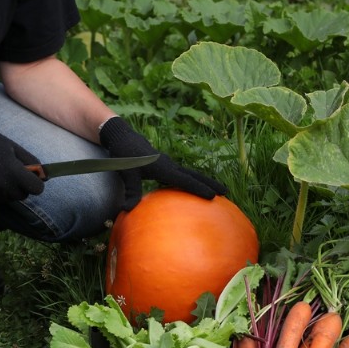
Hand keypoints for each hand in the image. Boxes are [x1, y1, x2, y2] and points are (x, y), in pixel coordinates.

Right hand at [0, 123, 44, 201]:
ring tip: (0, 173)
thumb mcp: (14, 147)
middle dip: (22, 186)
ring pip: (10, 198)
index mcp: (14, 172)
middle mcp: (4, 185)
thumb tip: (45, 176)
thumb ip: (31, 162)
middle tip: (13, 173)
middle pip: (23, 195)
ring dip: (10, 189)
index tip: (32, 178)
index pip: (37, 189)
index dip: (36, 183)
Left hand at [99, 116, 226, 209]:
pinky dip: (193, 181)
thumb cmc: (124, 155)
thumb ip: (130, 191)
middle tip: (225, 192)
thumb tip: (127, 209)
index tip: (213, 196)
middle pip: (194, 175)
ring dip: (204, 181)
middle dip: (209, 183)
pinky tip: (196, 189)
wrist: (122, 138)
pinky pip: (183, 175)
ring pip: (190, 174)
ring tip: (217, 192)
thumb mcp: (126, 174)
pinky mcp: (166, 166)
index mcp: (163, 167)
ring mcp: (169, 165)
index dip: (198, 188)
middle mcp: (169, 165)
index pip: (184, 180)